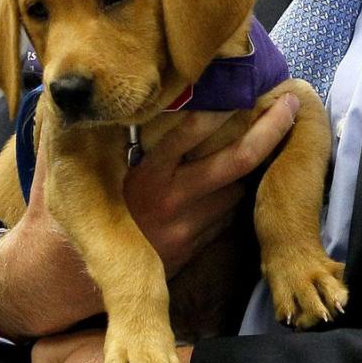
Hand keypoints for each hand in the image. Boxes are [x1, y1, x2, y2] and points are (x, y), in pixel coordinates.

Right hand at [0, 94, 299, 338]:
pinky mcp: (196, 246)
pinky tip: (252, 164)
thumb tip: (69, 94)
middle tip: (293, 103)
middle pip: (235, 162)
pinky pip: (229, 212)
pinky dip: (239, 188)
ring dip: (257, 158)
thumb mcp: (75, 171)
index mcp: (145, 180)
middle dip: (269, 131)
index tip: (239, 83)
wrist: (69, 279)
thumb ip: (86, 135)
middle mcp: (173, 203)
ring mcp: (190, 228)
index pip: (187, 136)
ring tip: (282, 121)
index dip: (217, 110)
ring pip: (238, 186)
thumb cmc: (73, 211)